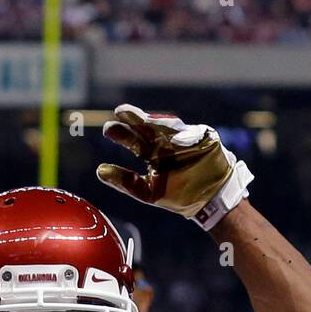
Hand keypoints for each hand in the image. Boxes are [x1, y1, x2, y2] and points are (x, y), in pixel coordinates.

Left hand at [97, 105, 252, 228]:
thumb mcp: (149, 192)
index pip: (135, 141)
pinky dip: (176, 133)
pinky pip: (187, 134)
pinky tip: (161, 129)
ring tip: (135, 115)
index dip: (123, 134)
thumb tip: (99, 171)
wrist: (211, 198)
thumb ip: (126, 181)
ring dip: (150, 121)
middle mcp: (167, 143)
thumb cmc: (180, 196)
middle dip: (134, 120)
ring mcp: (184, 139)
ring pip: (165, 127)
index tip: (108, 130)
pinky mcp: (201, 137)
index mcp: (154, 154)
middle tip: (118, 113)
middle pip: (147, 128)